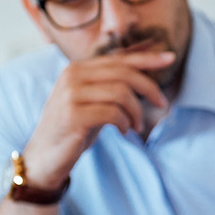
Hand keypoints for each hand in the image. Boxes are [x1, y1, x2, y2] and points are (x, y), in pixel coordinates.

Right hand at [19, 50, 174, 187]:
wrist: (44, 157)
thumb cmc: (73, 129)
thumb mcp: (93, 101)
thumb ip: (111, 85)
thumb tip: (144, 72)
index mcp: (78, 68)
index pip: (119, 58)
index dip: (147, 58)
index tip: (170, 58)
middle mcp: (72, 75)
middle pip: (124, 73)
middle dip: (149, 89)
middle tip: (161, 105)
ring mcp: (70, 94)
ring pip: (121, 93)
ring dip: (136, 112)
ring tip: (136, 127)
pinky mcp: (73, 115)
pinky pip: (112, 113)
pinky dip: (124, 122)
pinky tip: (123, 131)